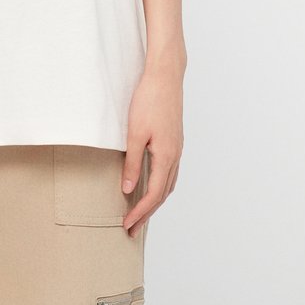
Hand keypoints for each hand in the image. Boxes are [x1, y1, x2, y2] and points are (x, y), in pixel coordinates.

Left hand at [120, 60, 183, 236]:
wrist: (165, 76)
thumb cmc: (149, 101)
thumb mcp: (135, 133)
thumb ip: (132, 163)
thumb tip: (128, 189)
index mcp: (166, 157)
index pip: (154, 194)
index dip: (141, 212)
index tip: (127, 224)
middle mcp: (176, 156)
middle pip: (163, 194)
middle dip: (148, 213)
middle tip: (132, 228)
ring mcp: (177, 148)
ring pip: (169, 183)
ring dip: (155, 200)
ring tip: (141, 212)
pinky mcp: (174, 140)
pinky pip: (169, 171)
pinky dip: (160, 184)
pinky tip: (151, 183)